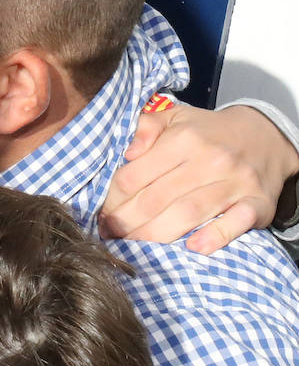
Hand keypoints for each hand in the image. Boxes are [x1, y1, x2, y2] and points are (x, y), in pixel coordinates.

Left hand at [99, 103, 298, 253]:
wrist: (265, 137)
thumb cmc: (208, 132)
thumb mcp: (176, 117)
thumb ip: (146, 127)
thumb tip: (128, 151)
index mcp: (184, 138)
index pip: (136, 174)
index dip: (113, 197)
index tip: (100, 212)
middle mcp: (209, 160)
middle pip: (157, 198)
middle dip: (127, 221)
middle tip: (110, 234)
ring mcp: (235, 183)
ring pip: (188, 213)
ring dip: (156, 234)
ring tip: (134, 245)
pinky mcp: (257, 203)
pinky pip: (234, 224)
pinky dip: (214, 237)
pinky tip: (193, 248)